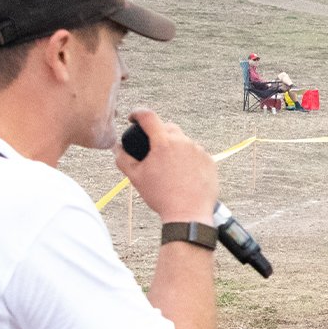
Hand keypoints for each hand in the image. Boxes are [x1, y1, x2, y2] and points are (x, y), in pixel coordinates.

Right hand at [116, 109, 217, 223]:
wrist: (188, 215)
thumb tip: (117, 148)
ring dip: (175, 147)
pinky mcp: (210, 161)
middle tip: (152, 146)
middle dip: (158, 132)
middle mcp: (184, 142)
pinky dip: (188, 159)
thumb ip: (123, 159)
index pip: (149, 116)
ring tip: (169, 166)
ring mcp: (199, 151)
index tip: (133, 118)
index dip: (138, 113)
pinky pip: (197, 154)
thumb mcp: (136, 178)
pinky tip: (183, 174)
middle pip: (168, 127)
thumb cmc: (161, 197)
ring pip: (184, 142)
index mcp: (164, 143)